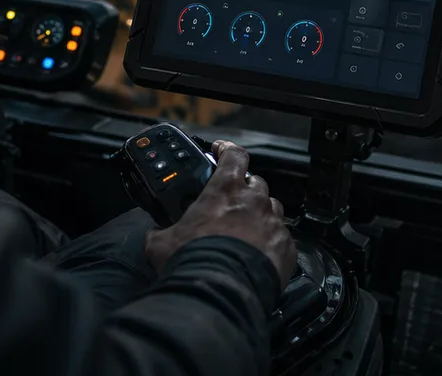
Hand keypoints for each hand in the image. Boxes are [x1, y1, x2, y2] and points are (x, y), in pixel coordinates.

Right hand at [144, 141, 296, 282]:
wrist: (222, 292)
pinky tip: (258, 254)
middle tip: (231, 203)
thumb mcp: (161, 243)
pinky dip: (271, 242)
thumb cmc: (192, 260)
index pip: (233, 156)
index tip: (222, 151)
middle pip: (255, 182)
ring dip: (260, 214)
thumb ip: (160, 232)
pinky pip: (281, 238)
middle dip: (244, 189)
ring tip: (246, 231)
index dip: (228, 150)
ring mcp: (273, 223)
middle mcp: (253, 201)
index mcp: (224, 191)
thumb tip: (154, 234)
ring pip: (271, 208)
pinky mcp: (286, 247)